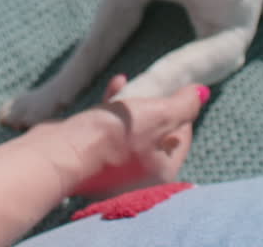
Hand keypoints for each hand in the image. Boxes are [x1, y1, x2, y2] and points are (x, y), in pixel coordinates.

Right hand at [62, 76, 206, 198]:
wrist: (61, 152)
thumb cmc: (115, 137)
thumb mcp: (159, 115)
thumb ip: (184, 105)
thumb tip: (201, 93)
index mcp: (163, 174)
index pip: (183, 138)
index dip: (181, 111)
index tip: (175, 92)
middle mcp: (140, 178)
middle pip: (156, 136)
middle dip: (154, 107)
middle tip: (154, 87)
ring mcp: (114, 172)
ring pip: (132, 132)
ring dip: (133, 106)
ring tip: (132, 83)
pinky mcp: (92, 160)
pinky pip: (109, 132)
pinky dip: (113, 110)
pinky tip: (116, 85)